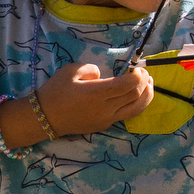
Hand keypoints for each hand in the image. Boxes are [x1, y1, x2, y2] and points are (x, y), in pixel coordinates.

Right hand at [33, 62, 155, 136]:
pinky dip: (136, 104)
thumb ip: (90, 68)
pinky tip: (135, 96)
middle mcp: (106, 109)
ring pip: (136, 110)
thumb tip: (102, 74)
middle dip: (145, 83)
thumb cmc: (55, 91)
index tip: (137, 67)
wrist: (44, 118)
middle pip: (136, 96)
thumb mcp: (70, 71)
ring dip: (147, 96)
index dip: (138, 76)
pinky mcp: (104, 125)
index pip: (128, 85)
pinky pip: (127, 115)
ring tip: (149, 85)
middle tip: (145, 73)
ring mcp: (106, 119)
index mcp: (98, 94)